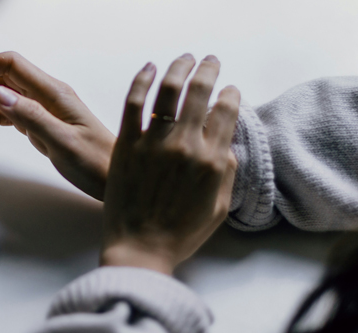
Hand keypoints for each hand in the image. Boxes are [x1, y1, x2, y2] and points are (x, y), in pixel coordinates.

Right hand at [0, 51, 115, 199]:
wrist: (116, 179)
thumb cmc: (97, 163)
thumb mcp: (62, 143)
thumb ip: (31, 117)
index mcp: (54, 93)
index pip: (11, 65)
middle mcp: (49, 96)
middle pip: (5, 75)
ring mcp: (46, 109)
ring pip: (6, 92)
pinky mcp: (45, 124)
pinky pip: (13, 112)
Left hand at [100, 55, 240, 274]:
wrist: (140, 249)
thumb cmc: (180, 234)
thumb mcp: (219, 207)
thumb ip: (226, 171)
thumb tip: (226, 142)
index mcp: (212, 161)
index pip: (227, 112)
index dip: (231, 95)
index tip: (230, 90)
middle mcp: (186, 145)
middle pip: (200, 92)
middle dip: (209, 70)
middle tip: (210, 60)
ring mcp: (154, 142)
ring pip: (169, 90)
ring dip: (180, 67)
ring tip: (185, 58)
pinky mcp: (127, 144)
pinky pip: (134, 102)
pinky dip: (142, 79)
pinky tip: (150, 67)